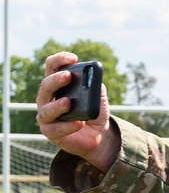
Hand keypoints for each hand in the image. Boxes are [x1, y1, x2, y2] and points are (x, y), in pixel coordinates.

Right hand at [36, 51, 117, 171]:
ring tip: (68, 102)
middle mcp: (47, 99)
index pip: (52, 67)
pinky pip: (55, 129)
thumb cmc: (94, 112)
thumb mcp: (99, 97)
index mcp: (57, 85)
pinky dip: (67, 126)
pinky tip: (78, 123)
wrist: (98, 135)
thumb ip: (96, 86)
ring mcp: (47, 116)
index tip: (73, 57)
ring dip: (57, 105)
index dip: (59, 60)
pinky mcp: (51, 132)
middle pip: (46, 86)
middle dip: (56, 80)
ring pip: (46, 110)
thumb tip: (94, 78)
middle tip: (68, 76)